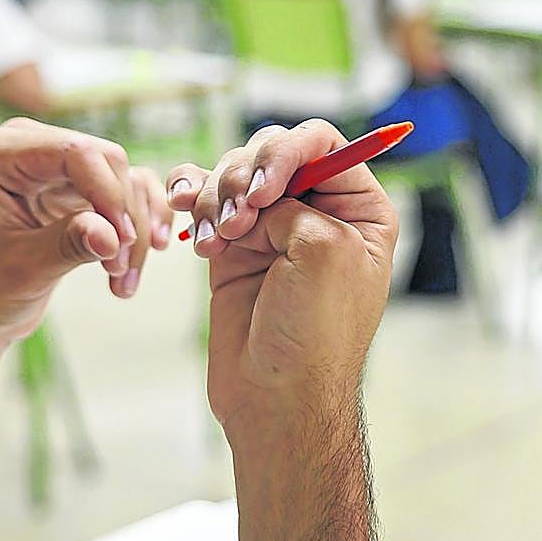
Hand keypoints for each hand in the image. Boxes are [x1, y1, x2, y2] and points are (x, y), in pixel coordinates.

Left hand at [0, 119, 171, 343]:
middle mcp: (33, 149)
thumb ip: (67, 245)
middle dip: (124, 217)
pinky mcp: (78, 191)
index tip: (122, 242)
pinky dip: (138, 229)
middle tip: (119, 270)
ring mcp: (59, 169)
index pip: (77, 153)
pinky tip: (134, 266)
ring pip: (126, 182)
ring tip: (122, 281)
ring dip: (136, 231)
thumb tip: (112, 236)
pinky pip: (127, 197)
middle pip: (109, 162)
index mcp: (3, 154)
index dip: (109, 194)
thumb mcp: (23, 269)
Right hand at [167, 120, 397, 448]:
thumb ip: (294, 202)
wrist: (276, 397)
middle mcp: (317, 211)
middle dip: (244, 177)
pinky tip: (183, 212)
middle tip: (237, 223)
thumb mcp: (326, 252)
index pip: (321, 142)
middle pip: (271, 151)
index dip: (285, 152)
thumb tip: (255, 197)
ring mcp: (271, 228)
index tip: (264, 192)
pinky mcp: (232, 247)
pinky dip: (190, 199)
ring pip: (232, 174)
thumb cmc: (315, 335)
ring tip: (214, 241)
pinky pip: (204, 200)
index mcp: (359, 209)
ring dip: (215, 197)